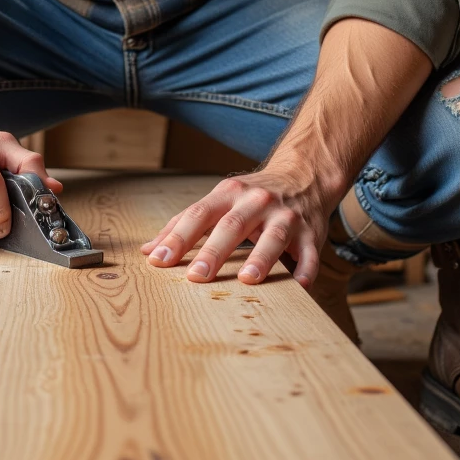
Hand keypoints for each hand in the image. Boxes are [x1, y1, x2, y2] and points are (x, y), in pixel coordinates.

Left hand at [140, 164, 327, 286]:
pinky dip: (306, 268)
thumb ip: (184, 224)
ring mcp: (285, 215)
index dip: (178, 238)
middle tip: (196, 277)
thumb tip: (148, 250)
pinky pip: (310, 252)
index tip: (158, 261)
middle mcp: (256, 201)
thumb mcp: (217, 200)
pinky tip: (299, 285)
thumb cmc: (251, 195)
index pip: (198, 214)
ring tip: (247, 279)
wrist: (303, 175)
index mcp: (228, 194)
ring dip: (261, 258)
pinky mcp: (311, 232)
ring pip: (273, 236)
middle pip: (232, 225)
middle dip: (213, 251)